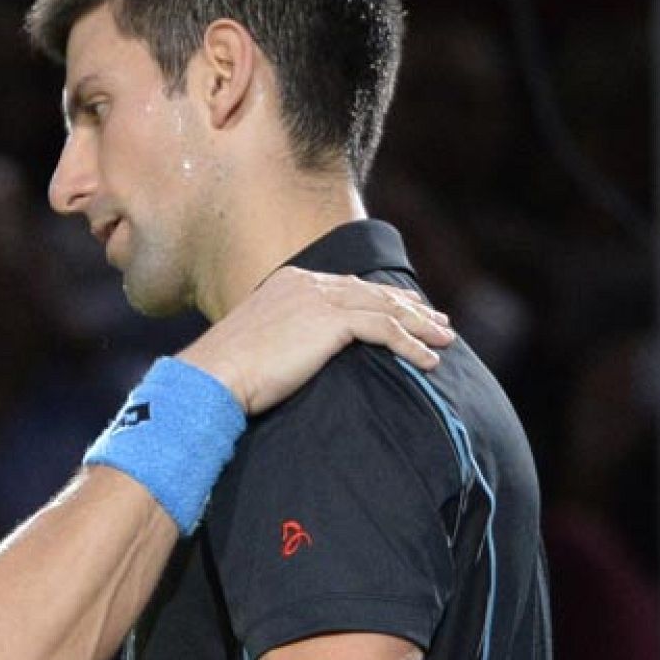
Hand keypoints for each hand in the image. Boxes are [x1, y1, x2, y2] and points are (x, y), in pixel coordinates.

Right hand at [179, 267, 453, 414]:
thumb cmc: (228, 372)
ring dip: (420, 326)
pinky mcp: (329, 322)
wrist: (213, 376)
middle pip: (372, 292)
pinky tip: (427, 361)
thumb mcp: (259, 344)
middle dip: (410, 308)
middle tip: (439, 323)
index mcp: (289, 283)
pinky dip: (410, 344)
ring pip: (384, 307)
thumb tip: (302, 355)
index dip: (383, 299)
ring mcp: (318, 299)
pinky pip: (384, 328)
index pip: (348, 286)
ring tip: (445, 342)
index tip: (408, 312)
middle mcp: (306, 283)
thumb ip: (287, 337)